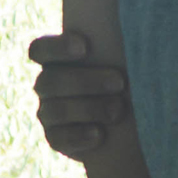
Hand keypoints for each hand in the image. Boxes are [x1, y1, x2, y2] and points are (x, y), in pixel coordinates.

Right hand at [30, 32, 131, 158]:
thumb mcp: (123, 62)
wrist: (130, 122)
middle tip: (120, 82)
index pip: (40, 49)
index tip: (85, 47)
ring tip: (118, 110)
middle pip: (50, 81)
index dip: (56, 47)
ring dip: (88, 108)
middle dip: (85, 81)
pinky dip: (79, 136)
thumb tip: (136, 38)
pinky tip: (100, 134)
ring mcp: (48, 113)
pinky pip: (58, 138)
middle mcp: (47, 85)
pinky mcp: (56, 139)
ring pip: (56, 110)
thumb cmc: (127, 80)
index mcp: (57, 60)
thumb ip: (118, 50)